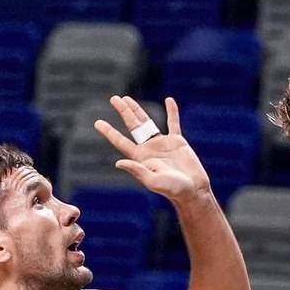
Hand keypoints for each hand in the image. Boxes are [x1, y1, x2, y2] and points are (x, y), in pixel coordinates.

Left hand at [96, 96, 212, 204]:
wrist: (192, 190)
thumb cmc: (172, 189)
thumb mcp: (152, 181)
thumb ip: (137, 170)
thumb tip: (118, 162)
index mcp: (140, 157)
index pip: (121, 141)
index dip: (109, 132)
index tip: (97, 122)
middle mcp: (149, 148)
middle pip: (133, 126)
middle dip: (124, 112)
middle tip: (114, 98)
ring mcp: (163, 143)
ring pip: (147, 122)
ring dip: (138, 110)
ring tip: (127, 99)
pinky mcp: (177, 142)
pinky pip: (173, 123)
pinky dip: (172, 112)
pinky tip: (168, 100)